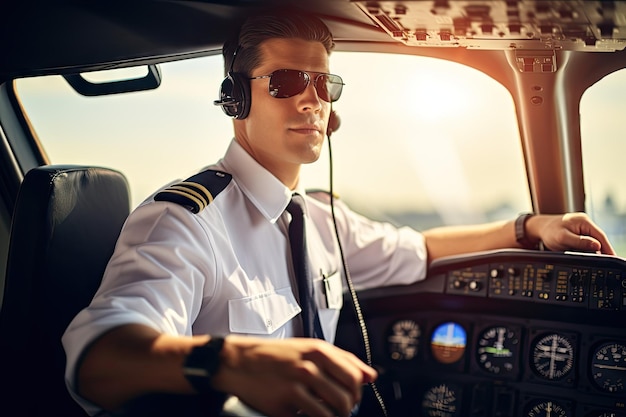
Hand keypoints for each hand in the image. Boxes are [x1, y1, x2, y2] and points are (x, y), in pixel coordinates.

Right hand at [212, 336, 376, 416]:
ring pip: (332, 413)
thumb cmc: (276, 355)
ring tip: (328, 414)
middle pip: (346, 397)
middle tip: (342, 409)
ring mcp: (295, 387)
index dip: (358, 392)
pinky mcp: (283, 406)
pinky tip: (310, 415)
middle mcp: (308, 367)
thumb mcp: (309, 348)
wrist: (239, 362)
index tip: (353, 396)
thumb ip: (342, 359)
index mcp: (318, 351)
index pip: (354, 377)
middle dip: (349, 408)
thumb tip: (371, 376)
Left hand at [528, 212, 614, 254]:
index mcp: (583, 221)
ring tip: (598, 260)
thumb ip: (579, 242)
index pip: (601, 236)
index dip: (608, 248)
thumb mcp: (563, 238)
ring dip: (596, 250)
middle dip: (603, 250)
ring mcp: (582, 227)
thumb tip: (597, 246)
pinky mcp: (579, 233)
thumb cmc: (549, 232)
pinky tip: (589, 255)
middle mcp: (585, 223)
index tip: (613, 258)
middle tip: (606, 262)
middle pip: (599, 239)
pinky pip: (587, 241)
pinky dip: (589, 249)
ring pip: (593, 241)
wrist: (538, 228)